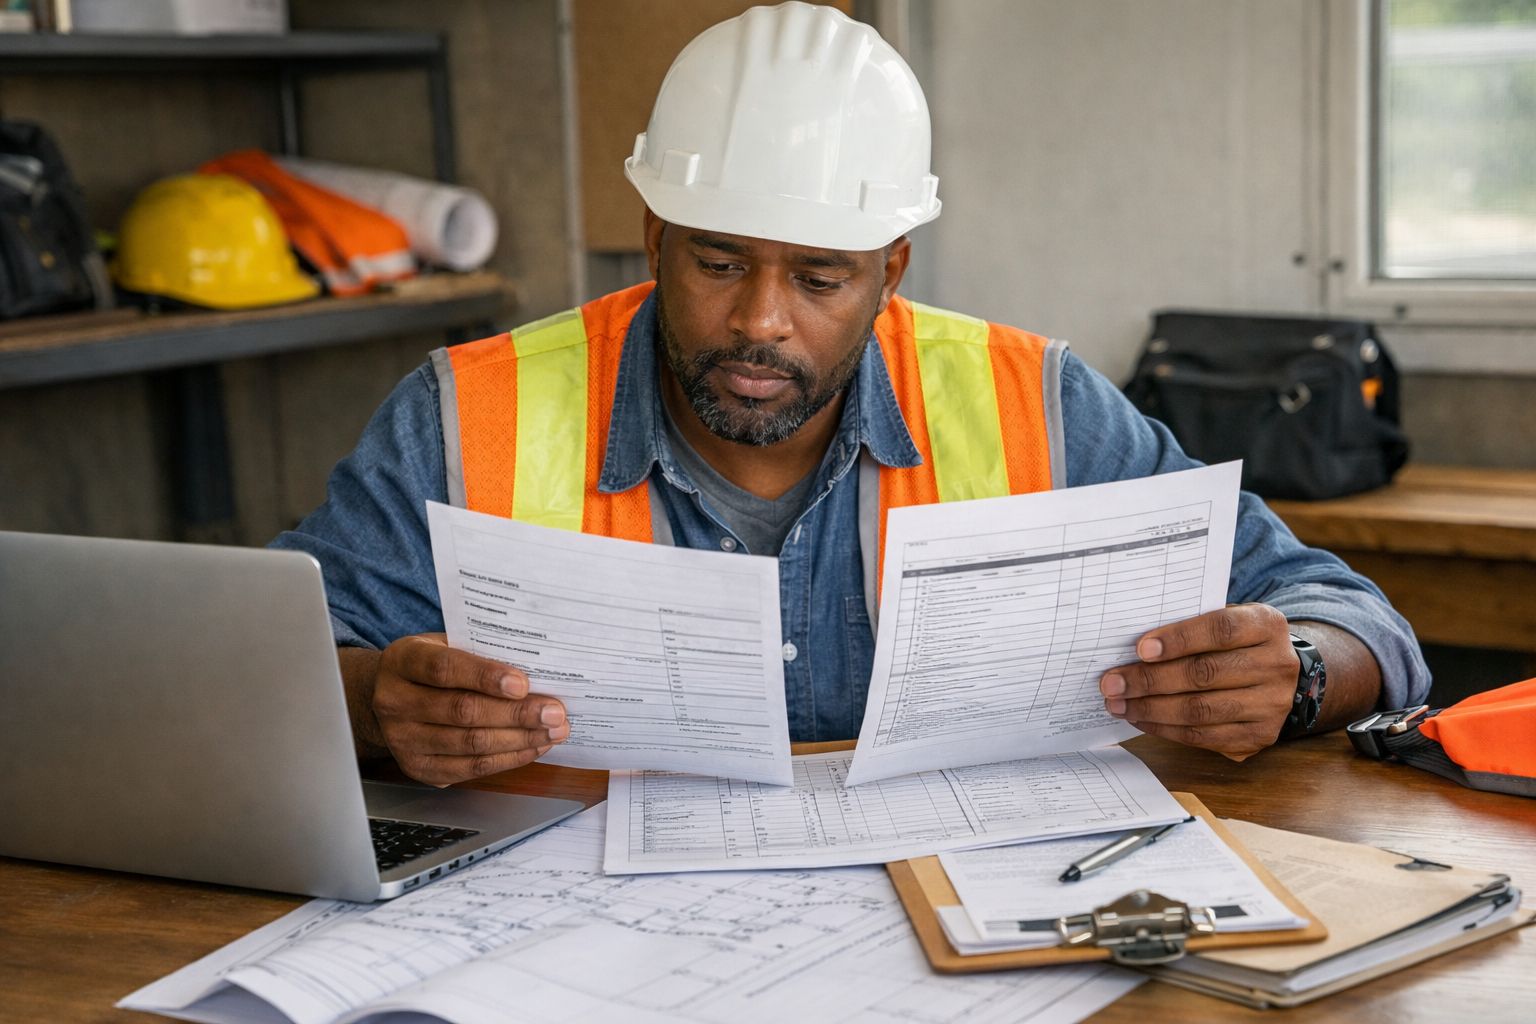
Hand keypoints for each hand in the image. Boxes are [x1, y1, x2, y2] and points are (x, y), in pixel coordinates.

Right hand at [370, 633, 568, 785]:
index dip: (485, 676)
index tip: (523, 683)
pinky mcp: (418, 769)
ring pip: (470, 744)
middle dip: (516, 714)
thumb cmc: (432, 664)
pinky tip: (533, 747)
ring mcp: (403, 740)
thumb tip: (537, 670)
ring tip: (553, 731)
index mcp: (402, 661)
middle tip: (554, 712)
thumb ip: (481, 652)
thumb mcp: (446, 644)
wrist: (391, 695)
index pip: (444, 669)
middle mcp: (395, 702)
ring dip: (520, 739)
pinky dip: (508, 759)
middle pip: (462, 711)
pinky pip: (470, 769)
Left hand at [1099, 604, 1297, 760]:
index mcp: (1266, 625)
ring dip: (1151, 709)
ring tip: (1119, 704)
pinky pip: (1204, 736)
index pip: (1221, 630)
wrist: (1281, 675)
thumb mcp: (1225, 619)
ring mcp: (1272, 705)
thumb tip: (1135, 647)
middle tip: (1111, 683)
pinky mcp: (1261, 736)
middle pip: (1204, 674)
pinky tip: (1141, 719)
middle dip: (1150, 680)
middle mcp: (1276, 665)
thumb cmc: (1237, 642)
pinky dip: (1166, 729)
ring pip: (1201, 710)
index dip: (1178, 639)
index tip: (1140, 649)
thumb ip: (1190, 626)